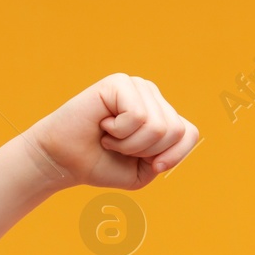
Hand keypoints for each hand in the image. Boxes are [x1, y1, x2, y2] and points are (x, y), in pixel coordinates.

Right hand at [24, 73, 198, 190]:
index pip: (189, 133)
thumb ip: (169, 156)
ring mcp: (137, 86)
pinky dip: (120, 131)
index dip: (173, 156)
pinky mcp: (119, 83)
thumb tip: (170, 131)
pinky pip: (138, 116)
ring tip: (111, 136)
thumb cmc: (103, 164)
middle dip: (145, 151)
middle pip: (175, 131)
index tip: (150, 165)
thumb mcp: (145, 171)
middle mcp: (152, 96)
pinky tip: (104, 124)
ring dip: (130, 143)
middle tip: (120, 146)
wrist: (65, 161)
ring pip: (158, 126)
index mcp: (162, 114)